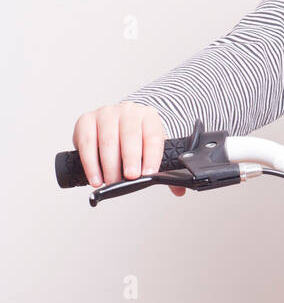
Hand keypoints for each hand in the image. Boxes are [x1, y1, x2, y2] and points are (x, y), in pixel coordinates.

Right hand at [72, 102, 186, 195]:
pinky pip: (87, 143)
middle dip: (130, 159)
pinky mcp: (86, 120)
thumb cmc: (136, 139)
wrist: (117, 123)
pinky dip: (91, 164)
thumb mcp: (152, 148)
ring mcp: (105, 114)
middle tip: (130, 177)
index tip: (149, 173)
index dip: (152, 156)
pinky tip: (96, 178)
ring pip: (107, 141)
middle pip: (130, 136)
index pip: (153, 136)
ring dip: (109, 165)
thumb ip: (165, 169)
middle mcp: (128, 111)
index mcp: (148, 116)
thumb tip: (178, 190)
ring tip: (111, 182)